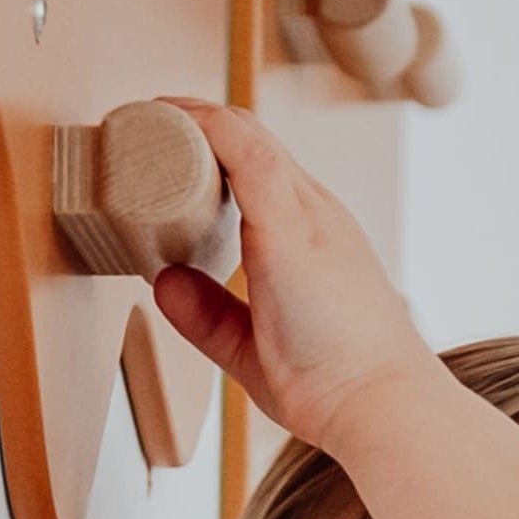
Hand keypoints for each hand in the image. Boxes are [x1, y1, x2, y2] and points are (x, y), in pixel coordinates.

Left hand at [150, 101, 442, 456]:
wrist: (378, 401)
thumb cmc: (332, 382)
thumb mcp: (252, 346)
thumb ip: (210, 316)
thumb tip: (166, 283)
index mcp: (312, 238)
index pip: (261, 171)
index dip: (213, 152)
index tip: (163, 155)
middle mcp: (313, 212)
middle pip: (251, 142)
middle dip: (194, 125)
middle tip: (140, 127)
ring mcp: (304, 211)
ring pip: (246, 134)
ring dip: (190, 117)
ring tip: (141, 116)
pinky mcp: (287, 221)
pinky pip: (241, 147)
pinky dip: (200, 125)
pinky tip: (165, 118)